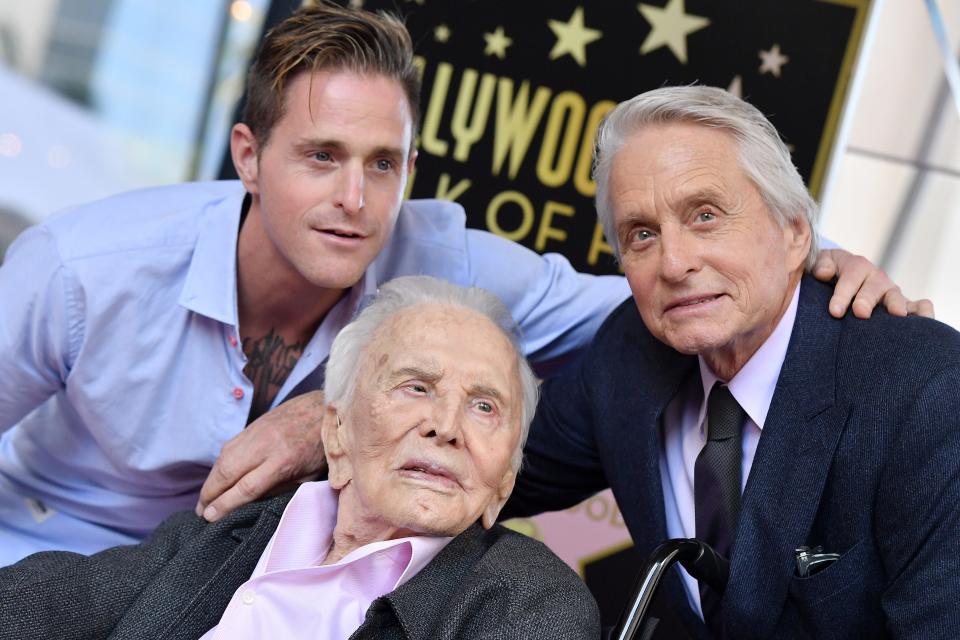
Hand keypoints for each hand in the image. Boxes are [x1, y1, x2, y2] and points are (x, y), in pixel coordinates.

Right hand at [196, 390, 327, 521]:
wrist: (324, 408)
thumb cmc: (320, 447)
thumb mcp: (308, 476)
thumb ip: (281, 489)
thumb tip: (252, 503)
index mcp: (282, 461)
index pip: (246, 487)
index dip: (225, 505)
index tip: (210, 518)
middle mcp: (264, 445)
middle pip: (227, 473)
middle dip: (210, 495)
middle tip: (200, 514)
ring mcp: (255, 433)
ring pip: (223, 459)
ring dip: (210, 481)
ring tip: (204, 501)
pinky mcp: (252, 426)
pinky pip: (228, 448)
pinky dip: (218, 465)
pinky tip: (216, 479)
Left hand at [813, 249, 934, 319]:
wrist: (844, 274)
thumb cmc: (831, 272)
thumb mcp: (823, 263)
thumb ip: (822, 265)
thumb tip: (823, 273)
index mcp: (857, 266)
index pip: (851, 277)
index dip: (842, 294)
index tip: (835, 311)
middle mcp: (876, 278)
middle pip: (874, 287)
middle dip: (867, 299)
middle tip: (860, 313)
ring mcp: (891, 292)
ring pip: (896, 296)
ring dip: (897, 305)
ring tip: (897, 315)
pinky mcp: (904, 305)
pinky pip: (920, 305)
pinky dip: (924, 311)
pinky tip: (924, 322)